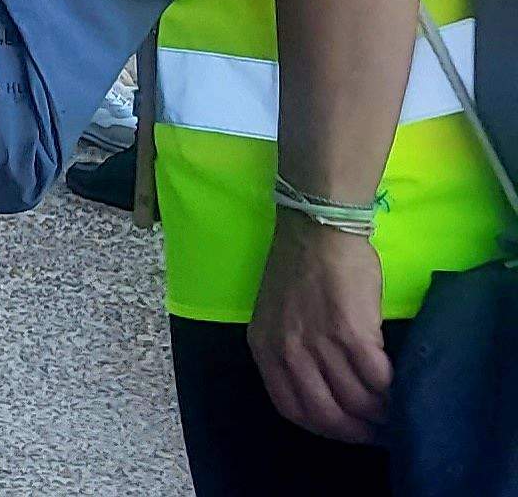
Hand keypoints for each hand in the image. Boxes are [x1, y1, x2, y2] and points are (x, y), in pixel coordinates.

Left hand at [251, 220, 392, 442]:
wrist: (317, 231)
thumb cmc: (299, 268)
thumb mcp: (276, 315)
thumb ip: (289, 348)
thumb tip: (321, 383)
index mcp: (265, 349)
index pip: (291, 408)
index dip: (322, 427)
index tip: (344, 430)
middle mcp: (288, 352)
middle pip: (325, 413)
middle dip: (354, 431)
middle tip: (376, 433)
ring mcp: (319, 344)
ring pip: (354, 400)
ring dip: (378, 414)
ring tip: (393, 414)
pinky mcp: (352, 333)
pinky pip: (376, 378)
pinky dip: (391, 391)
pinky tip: (399, 389)